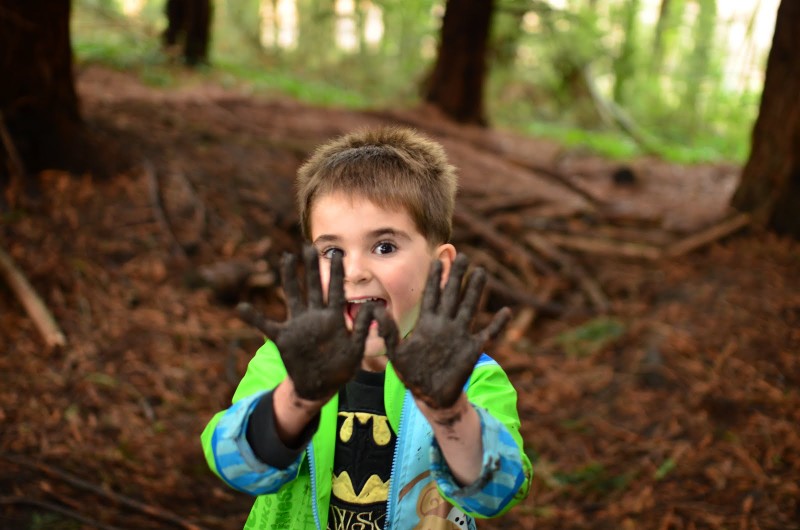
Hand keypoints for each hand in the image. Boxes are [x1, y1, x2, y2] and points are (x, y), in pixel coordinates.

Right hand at [237, 245, 375, 400]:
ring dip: (289, 278)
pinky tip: (241, 307)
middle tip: (309, 247)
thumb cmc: (340, 369)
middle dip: (312, 268)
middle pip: (314, 287)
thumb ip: (362, 329)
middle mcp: (315, 317)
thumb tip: (372, 306)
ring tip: (286, 258)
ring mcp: (298, 325)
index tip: (337, 253)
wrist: (319, 387)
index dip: (336, 273)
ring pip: (293, 296)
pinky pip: (266, 325)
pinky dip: (254, 317)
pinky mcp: (284, 338)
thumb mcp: (355, 350)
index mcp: (334, 319)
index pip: (336, 291)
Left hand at [378, 254, 510, 409]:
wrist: (429, 395)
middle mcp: (445, 324)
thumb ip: (388, 331)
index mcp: (427, 323)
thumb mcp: (395, 352)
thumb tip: (376, 310)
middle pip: (452, 295)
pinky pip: (488, 334)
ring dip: (475, 291)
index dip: (435, 278)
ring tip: (481, 272)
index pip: (431, 295)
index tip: (437, 260)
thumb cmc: (410, 373)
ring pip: (469, 307)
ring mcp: (460, 334)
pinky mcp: (472, 349)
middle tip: (462, 256)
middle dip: (456, 276)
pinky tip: (506, 312)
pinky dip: (498, 324)